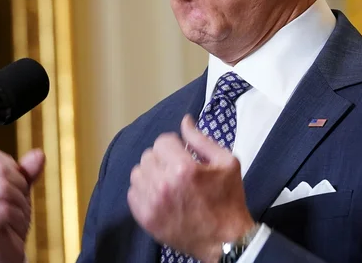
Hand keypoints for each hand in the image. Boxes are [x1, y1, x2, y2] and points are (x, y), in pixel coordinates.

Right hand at [0, 147, 44, 262]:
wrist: (0, 254)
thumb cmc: (5, 222)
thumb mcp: (18, 190)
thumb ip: (27, 171)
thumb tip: (38, 155)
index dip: (12, 169)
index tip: (12, 186)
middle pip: (0, 171)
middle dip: (18, 187)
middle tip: (15, 203)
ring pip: (4, 189)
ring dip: (19, 203)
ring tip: (13, 214)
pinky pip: (6, 209)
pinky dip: (17, 217)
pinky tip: (12, 224)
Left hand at [128, 115, 255, 261]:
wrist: (224, 240)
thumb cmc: (229, 199)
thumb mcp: (226, 163)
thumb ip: (202, 139)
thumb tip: (184, 120)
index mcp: (183, 168)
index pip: (163, 141)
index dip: (175, 145)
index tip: (184, 155)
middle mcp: (164, 184)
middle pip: (149, 155)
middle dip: (163, 158)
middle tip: (177, 169)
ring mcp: (152, 203)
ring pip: (138, 173)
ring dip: (152, 173)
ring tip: (167, 182)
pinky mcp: (146, 218)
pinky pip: (132, 193)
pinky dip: (144, 191)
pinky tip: (160, 195)